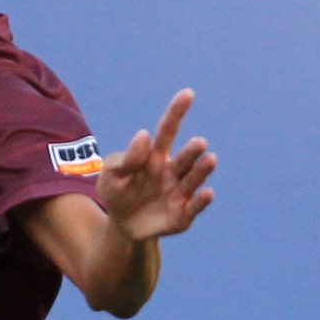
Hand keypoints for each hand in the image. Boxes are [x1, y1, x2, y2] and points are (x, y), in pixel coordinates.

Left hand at [96, 89, 215, 243]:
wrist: (120, 225)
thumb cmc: (117, 192)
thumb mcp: (110, 175)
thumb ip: (124, 158)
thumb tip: (143, 137)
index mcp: (156, 156)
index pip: (168, 130)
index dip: (177, 112)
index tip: (187, 94)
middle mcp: (173, 172)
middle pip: (185, 157)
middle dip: (192, 150)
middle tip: (198, 143)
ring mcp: (180, 193)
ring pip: (194, 179)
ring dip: (202, 170)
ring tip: (210, 159)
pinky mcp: (183, 215)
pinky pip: (194, 207)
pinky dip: (201, 201)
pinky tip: (207, 193)